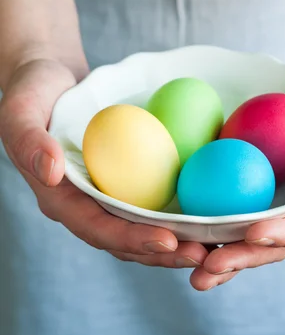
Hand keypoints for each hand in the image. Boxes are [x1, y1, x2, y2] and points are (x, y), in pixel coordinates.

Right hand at [0, 58, 208, 268]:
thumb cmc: (31, 91)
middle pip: (125, 240)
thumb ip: (29, 141)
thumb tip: (51, 170)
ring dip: (177, 242)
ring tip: (214, 246)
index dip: (131, 239)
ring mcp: (105, 195)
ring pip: (142, 228)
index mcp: (58, 199)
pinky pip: (151, 202)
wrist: (51, 79)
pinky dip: (178, 214)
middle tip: (204, 255)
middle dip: (163, 252)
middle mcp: (84, 204)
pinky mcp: (124, 180)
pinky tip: (208, 212)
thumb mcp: (20, 111)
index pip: (96, 228)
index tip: (168, 241)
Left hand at [191, 45, 284, 290]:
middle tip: (208, 269)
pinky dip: (212, 219)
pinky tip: (184, 228)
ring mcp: (283, 198)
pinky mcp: (261, 183)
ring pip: (250, 233)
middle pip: (276, 241)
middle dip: (243, 258)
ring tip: (190, 267)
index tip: (254, 233)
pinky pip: (236, 204)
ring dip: (221, 252)